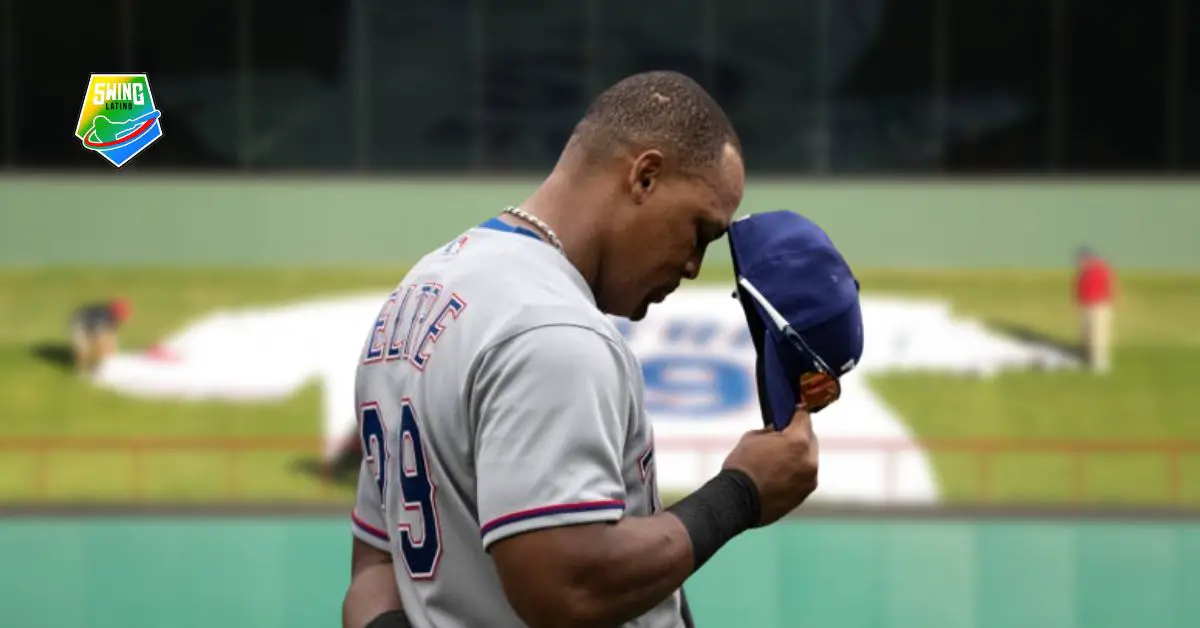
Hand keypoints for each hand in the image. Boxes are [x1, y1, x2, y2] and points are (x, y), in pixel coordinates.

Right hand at [721, 405, 818, 526]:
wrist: (737, 501)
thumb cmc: (742, 466)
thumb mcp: (752, 438)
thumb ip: (770, 432)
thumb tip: (777, 431)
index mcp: (797, 441)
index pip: (804, 418)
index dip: (798, 412)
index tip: (795, 409)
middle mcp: (809, 460)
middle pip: (810, 439)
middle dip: (800, 434)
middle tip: (787, 434)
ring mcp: (809, 479)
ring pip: (809, 459)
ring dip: (800, 454)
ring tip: (782, 457)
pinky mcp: (805, 493)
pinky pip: (805, 475)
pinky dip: (797, 471)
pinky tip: (781, 473)